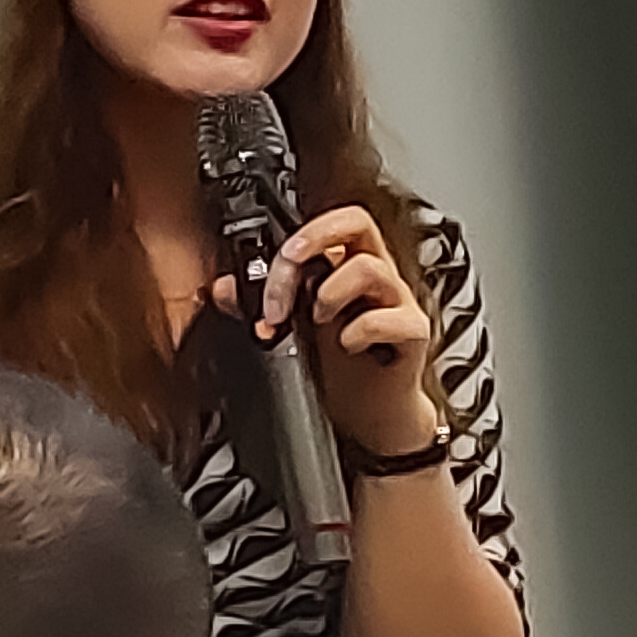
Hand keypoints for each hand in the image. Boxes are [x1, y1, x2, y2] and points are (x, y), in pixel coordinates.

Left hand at [210, 204, 436, 454]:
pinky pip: (392, 318)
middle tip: (290, 280)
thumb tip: (223, 288)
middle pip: (357, 222)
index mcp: (344, 264)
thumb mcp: (290, 328)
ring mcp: (397, 301)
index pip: (331, 221)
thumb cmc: (335, 365)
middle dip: (314, 240)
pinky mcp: (413, 333)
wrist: (368, 414)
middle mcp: (375, 273)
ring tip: (316, 321)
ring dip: (330, 293)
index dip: (300, 234)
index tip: (273, 263)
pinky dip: (360, 332)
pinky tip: (347, 347)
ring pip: (370, 268)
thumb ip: (257, 303)